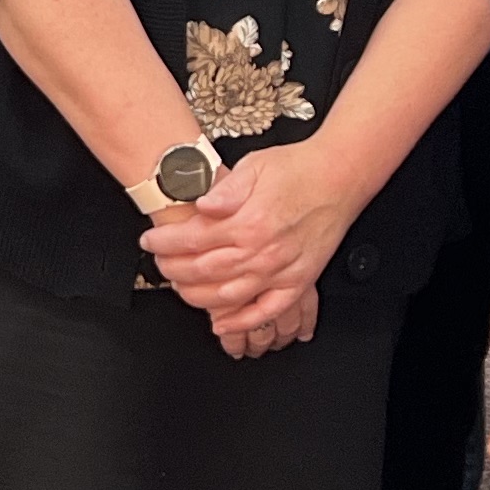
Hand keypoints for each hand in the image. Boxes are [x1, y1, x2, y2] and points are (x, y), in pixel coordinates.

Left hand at [146, 142, 359, 356]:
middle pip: (204, 270)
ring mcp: (281, 270)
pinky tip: (224, 324)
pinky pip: (268, 310)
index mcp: (248, 221)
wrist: (339, 176)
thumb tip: (201, 205)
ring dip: (197, 297)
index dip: (165, 242)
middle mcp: (263, 251)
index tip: (150, 241)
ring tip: (180, 288)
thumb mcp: (254, 165)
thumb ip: (226, 189)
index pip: (193, 239)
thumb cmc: (298, 168)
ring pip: (228, 296)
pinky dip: (243, 322)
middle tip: (159, 264)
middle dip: (173, 270)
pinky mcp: (298, 281)